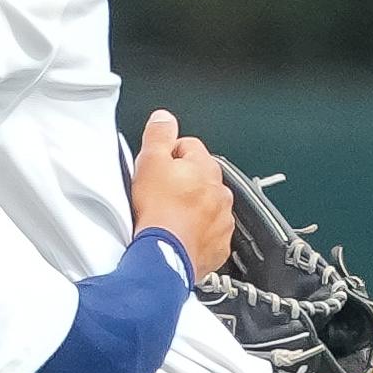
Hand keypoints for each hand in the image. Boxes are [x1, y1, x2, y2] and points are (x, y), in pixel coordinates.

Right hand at [128, 108, 234, 278]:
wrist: (164, 254)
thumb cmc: (158, 212)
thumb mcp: (150, 161)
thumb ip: (159, 135)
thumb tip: (164, 118)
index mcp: (205, 167)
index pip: (189, 147)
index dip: (168, 154)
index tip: (157, 167)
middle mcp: (220, 192)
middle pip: (200, 177)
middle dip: (182, 183)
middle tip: (159, 194)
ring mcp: (222, 220)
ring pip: (207, 206)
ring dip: (191, 208)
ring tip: (168, 217)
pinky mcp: (219, 245)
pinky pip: (209, 233)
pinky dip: (197, 233)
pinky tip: (179, 236)